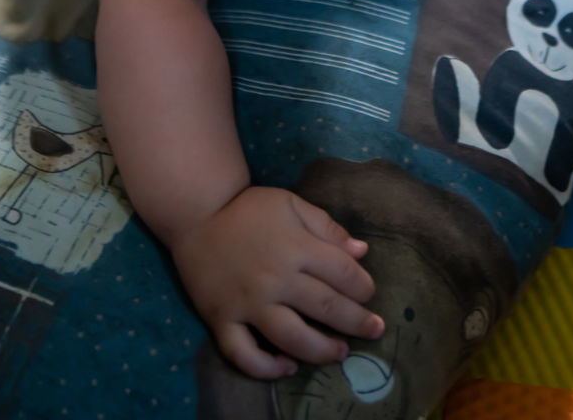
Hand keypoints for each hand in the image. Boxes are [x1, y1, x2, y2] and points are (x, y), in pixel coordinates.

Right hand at [170, 185, 383, 378]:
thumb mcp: (290, 204)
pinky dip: (266, 368)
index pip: (341, 273)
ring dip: (321, 350)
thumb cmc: (248, 209)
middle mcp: (275, 278)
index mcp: (295, 246)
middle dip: (356, 322)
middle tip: (375, 330)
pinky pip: (244, 354)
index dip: (362, 287)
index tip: (370, 295)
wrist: (197, 214)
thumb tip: (361, 251)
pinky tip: (287, 367)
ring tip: (340, 352)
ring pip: (291, 337)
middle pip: (325, 307)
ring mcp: (247, 303)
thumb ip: (326, 226)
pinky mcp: (222, 320)